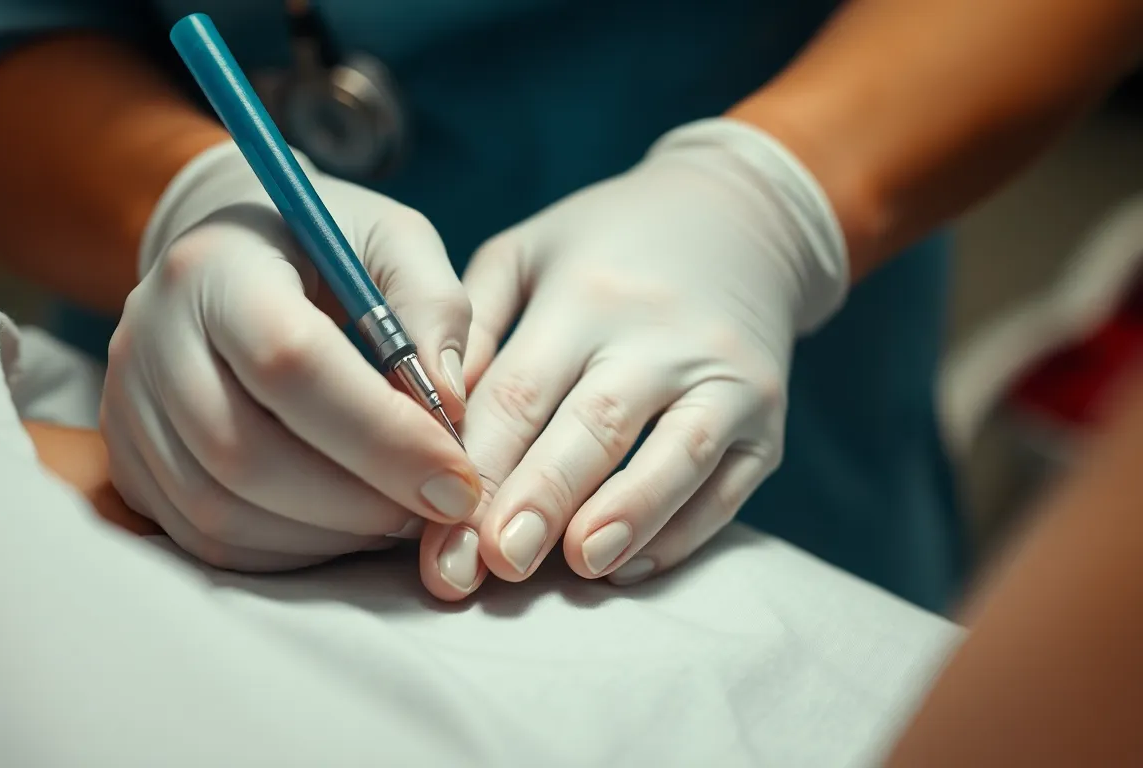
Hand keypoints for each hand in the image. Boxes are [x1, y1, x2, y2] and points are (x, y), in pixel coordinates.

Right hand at [103, 141, 479, 570]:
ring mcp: (126, 408)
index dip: (381, 435)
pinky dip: (289, 552)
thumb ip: (433, 308)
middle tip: (436, 508)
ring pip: (221, 511)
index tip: (458, 479)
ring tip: (398, 513)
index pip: (288, 363)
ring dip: (328, 536)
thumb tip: (449, 407)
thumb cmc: (324, 248)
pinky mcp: (127, 463)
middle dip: (358, 501)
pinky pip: (206, 540)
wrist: (224, 256)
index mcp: (215, 267)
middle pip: (244, 453)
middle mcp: (148, 338)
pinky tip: (344, 523)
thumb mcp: (393, 240)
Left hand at [419, 119, 847, 598]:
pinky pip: (729, 485)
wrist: (739, 221)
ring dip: (626, 515)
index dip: (480, 464)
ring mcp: (724, 377)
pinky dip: (683, 531)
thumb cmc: (602, 248)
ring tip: (578, 567)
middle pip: (596, 426)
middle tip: (497, 563)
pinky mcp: (767, 419)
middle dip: (543, 497)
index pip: (522, 391)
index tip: (439, 532)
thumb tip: (428, 417)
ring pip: (676, 453)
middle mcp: (660, 336)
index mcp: (585, 295)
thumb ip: (472, 327)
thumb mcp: (524, 255)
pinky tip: (630, 566)